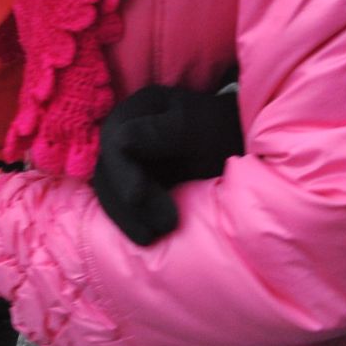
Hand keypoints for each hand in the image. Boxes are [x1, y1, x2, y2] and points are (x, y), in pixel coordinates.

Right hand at [93, 84, 244, 245]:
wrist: (238, 146)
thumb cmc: (223, 132)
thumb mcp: (199, 128)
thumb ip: (162, 133)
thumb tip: (120, 141)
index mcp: (140, 108)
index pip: (116, 141)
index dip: (122, 171)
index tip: (138, 196)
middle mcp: (125, 129)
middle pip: (108, 168)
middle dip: (128, 202)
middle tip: (164, 225)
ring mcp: (126, 156)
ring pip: (107, 189)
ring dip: (125, 216)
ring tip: (151, 237)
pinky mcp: (130, 179)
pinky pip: (118, 202)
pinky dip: (129, 220)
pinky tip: (146, 235)